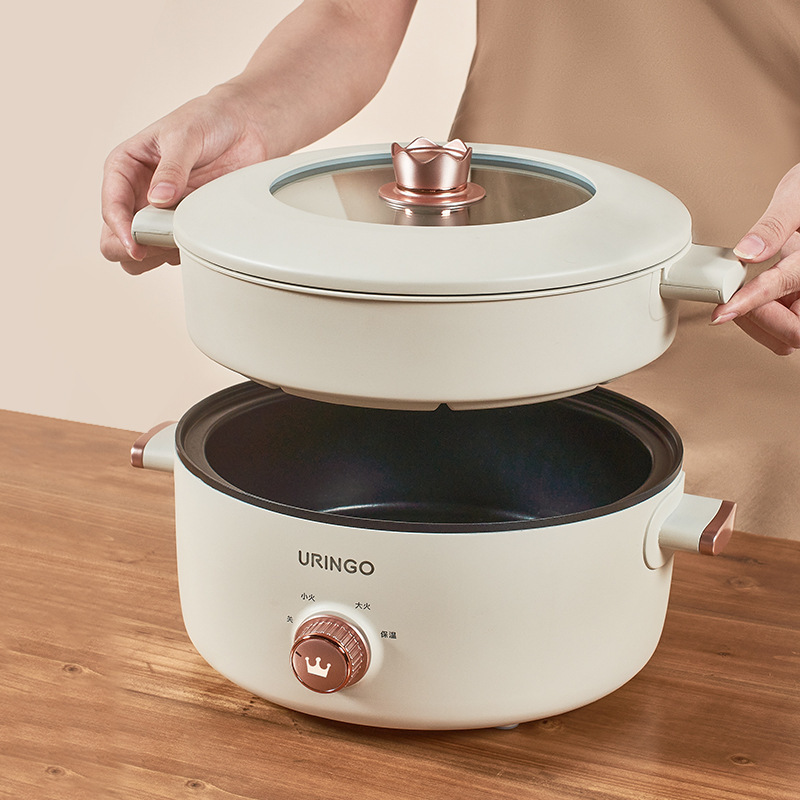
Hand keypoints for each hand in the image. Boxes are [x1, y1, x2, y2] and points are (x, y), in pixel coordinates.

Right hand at [100, 84, 268, 273]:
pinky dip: (183, 253)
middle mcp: (138, 195)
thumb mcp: (185, 136)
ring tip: (183, 237)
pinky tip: (199, 236)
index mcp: (125, 168)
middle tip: (160, 244)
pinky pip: (174, 253)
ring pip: (141, 254)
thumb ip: (171, 168)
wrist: (245, 127)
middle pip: (114, 240)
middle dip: (132, 248)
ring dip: (158, 255)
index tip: (136, 245)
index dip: (121, 230)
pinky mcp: (185, 224)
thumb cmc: (208, 120)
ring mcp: (161, 214)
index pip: (111, 207)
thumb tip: (158, 198)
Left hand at [711, 164, 799, 353]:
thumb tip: (747, 252)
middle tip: (731, 302)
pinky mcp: (799, 297)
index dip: (749, 303)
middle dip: (759, 319)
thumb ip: (773, 226)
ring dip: (760, 325)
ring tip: (739, 301)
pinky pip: (786, 325)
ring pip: (788, 333)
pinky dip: (764, 321)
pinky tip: (749, 302)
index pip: (783, 286)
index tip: (722, 312)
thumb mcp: (796, 198)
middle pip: (793, 328)